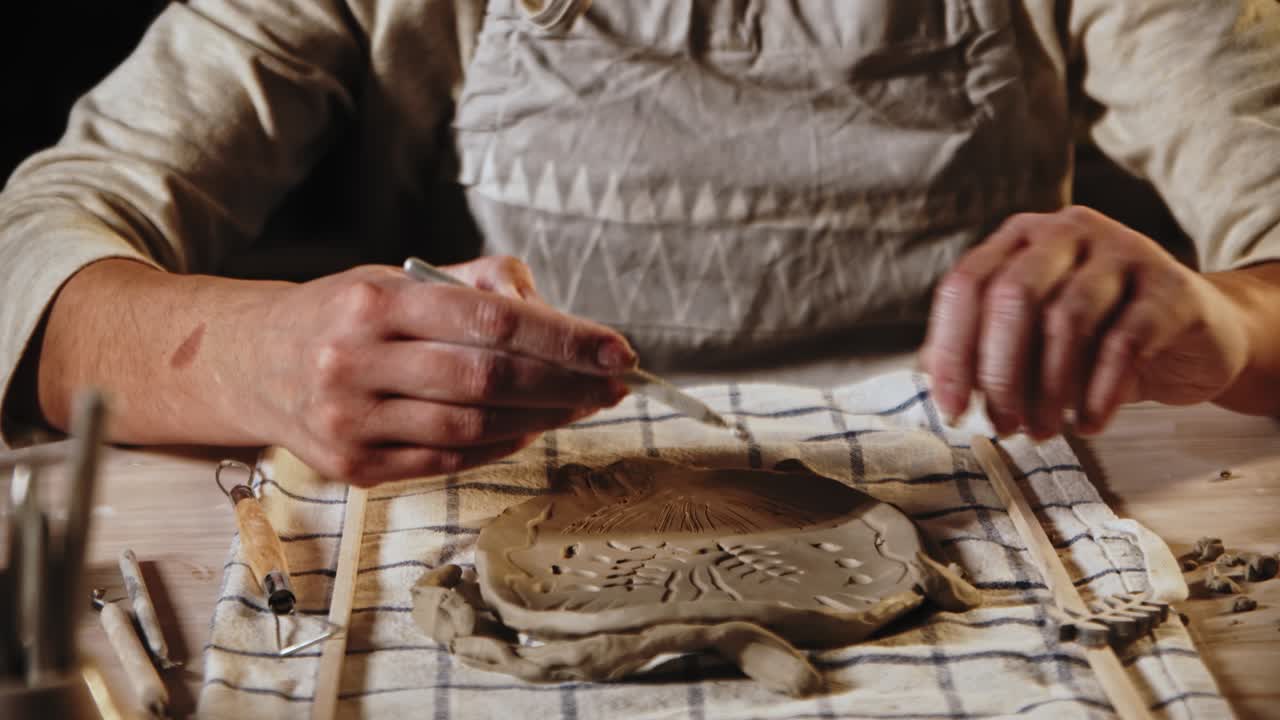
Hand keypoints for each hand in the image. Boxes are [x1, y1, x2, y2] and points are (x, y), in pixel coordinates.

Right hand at [247, 256, 633, 484]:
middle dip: (567, 384)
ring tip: (579, 405)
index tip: (618, 350)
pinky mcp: (355, 467)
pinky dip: (501, 446)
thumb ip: (477, 284)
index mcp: (374, 302)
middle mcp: (356, 361)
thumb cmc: (343, 316)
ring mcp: (352, 422)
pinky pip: (449, 460)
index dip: (565, 338)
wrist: (252, 364)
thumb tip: (552, 310)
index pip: (490, 319)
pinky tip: (529, 428)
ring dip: (542, 419)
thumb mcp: (396, 277)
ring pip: (473, 428)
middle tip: (614, 385)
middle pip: (489, 379)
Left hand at [921, 206, 1249, 437]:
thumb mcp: (1032, 339)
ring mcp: (1123, 251)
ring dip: (1048, 388)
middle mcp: (1067, 233)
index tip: (951, 409)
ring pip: (1068, 318)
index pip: (966, 285)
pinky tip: (1088, 424)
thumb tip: (934, 382)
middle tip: (1002, 426)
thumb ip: (982, 348)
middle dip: (1000, 372)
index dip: (952, 351)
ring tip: (1042, 431)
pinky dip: (1099, 392)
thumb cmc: (1097, 337)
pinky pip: (1125, 341)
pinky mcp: (1171, 287)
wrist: (1196, 335)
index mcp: (1020, 239)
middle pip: (1013, 296)